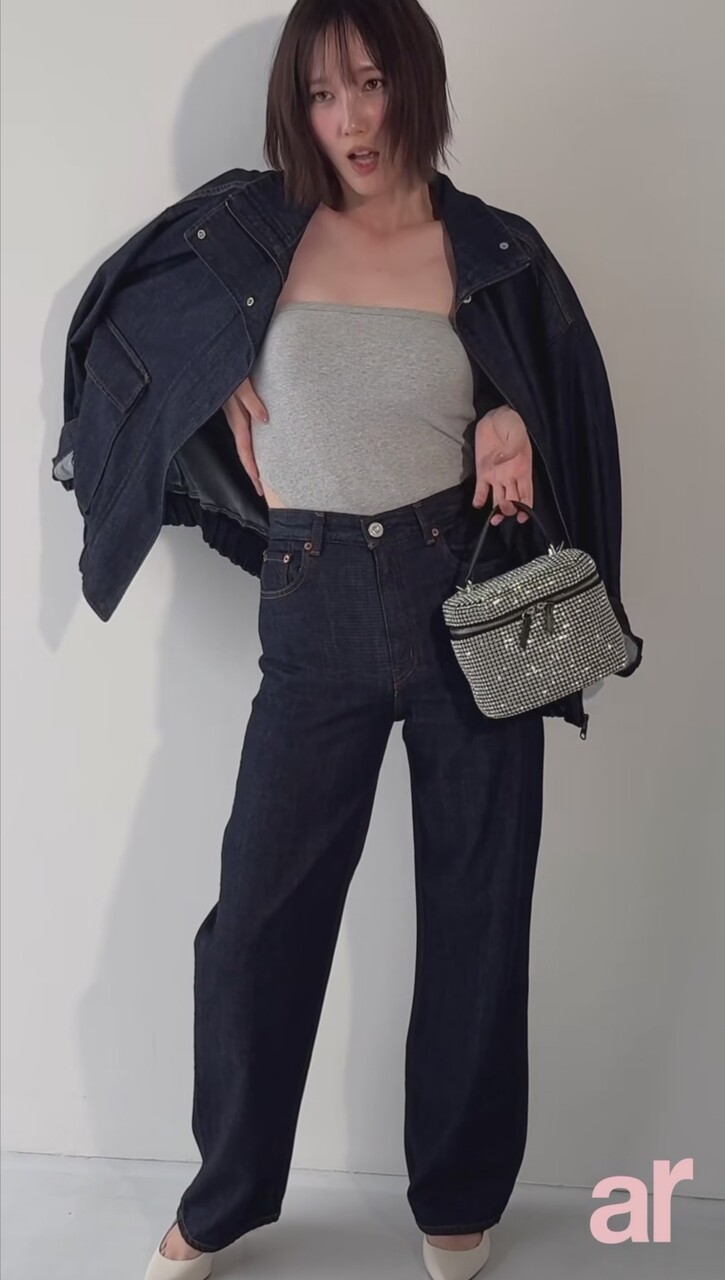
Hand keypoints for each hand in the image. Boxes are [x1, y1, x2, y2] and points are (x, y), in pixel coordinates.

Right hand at [222, 376, 268, 497]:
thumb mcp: (240, 381)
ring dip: (252, 458)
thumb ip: (251, 400)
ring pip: (244, 442)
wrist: (213, 354)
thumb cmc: (226, 364)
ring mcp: (235, 412)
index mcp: (236, 416)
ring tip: (261, 473)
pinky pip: (245, 429)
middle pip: (245, 450)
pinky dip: (251, 442)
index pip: (245, 448)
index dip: (252, 467)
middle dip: (253, 471)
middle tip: (262, 490)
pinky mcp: (236, 405)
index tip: (259, 484)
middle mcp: (235, 418)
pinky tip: (258, 444)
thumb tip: (264, 419)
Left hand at [472, 406, 533, 524]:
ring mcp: (496, 476)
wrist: (496, 416)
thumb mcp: (517, 434)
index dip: (526, 508)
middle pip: (512, 501)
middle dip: (510, 510)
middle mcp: (510, 477)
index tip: (522, 517)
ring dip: (496, 512)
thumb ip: (511, 449)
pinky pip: (481, 490)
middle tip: (505, 511)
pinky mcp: (482, 472)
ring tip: (493, 520)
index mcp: (522, 471)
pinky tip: (478, 504)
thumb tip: (500, 462)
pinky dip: (479, 499)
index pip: (526, 495)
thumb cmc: (512, 424)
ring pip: (497, 500)